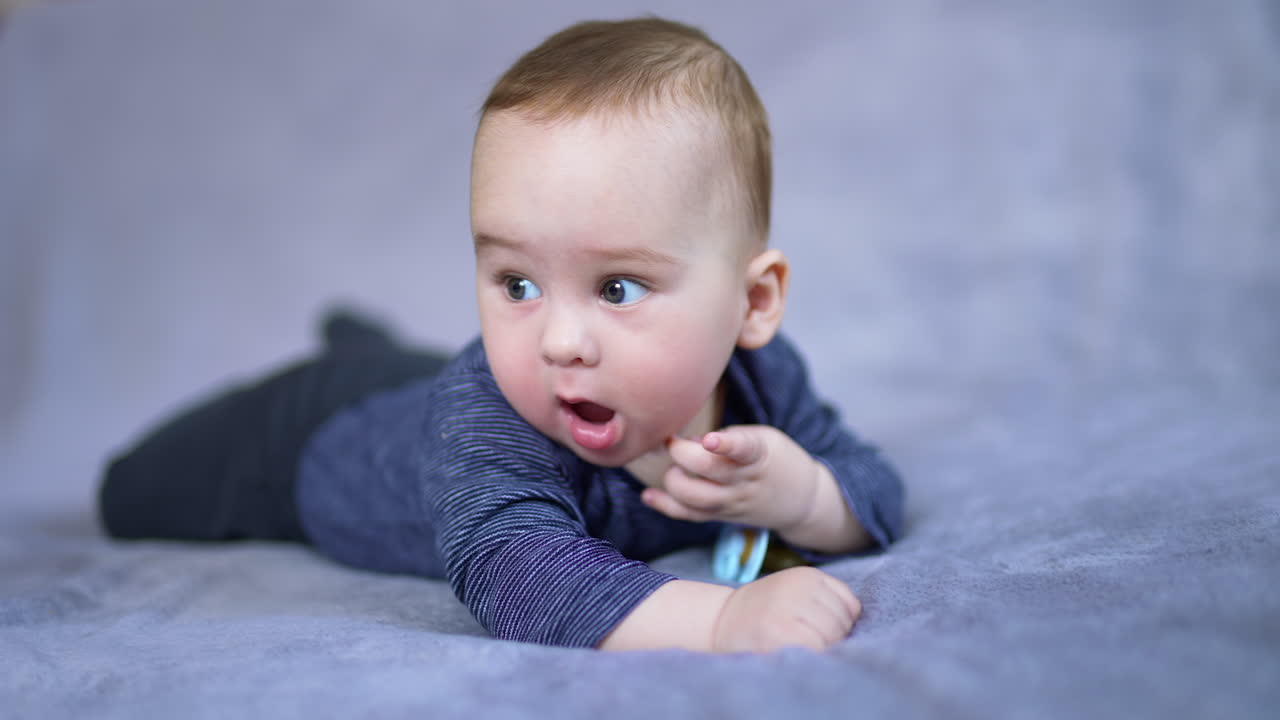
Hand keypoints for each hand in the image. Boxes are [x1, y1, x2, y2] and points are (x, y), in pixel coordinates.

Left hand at [640, 425, 818, 533]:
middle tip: (673, 441)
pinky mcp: (722, 517)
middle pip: (709, 472)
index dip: (727, 444)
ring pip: (695, 498)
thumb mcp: (764, 438)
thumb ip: (730, 438)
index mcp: (758, 455)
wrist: (801, 500)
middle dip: (682, 454)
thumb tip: (691, 442)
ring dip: (674, 479)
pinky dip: (666, 505)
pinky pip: (690, 515)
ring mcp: (732, 502)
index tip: (711, 439)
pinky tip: (648, 495)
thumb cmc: (776, 459)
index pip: (744, 449)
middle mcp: (744, 481)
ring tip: (674, 466)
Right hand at [712, 566, 860, 652]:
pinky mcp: (780, 632)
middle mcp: (800, 588)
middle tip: (806, 640)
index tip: (820, 628)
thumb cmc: (764, 610)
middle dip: (832, 638)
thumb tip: (854, 618)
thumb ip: (825, 598)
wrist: (720, 619)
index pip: (850, 605)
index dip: (840, 622)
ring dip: (821, 648)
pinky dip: (811, 655)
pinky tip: (793, 651)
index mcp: (807, 575)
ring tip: (798, 645)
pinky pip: (816, 649)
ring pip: (831, 637)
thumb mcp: (795, 591)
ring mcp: (789, 609)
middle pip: (842, 623)